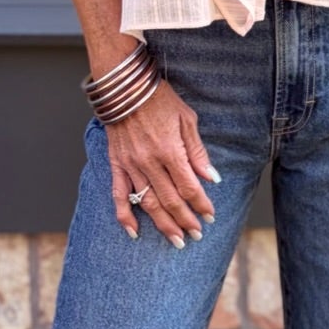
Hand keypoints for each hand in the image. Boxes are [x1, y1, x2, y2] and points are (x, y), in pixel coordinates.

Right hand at [102, 78, 218, 247]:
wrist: (126, 87)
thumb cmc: (160, 99)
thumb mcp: (187, 120)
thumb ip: (198, 152)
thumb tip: (212, 178)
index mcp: (170, 151)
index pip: (189, 187)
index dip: (201, 204)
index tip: (210, 216)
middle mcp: (150, 162)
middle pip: (170, 200)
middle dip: (185, 221)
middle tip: (196, 236)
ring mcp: (131, 165)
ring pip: (148, 203)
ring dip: (163, 224)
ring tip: (176, 240)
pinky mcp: (117, 164)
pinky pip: (119, 195)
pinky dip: (125, 216)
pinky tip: (134, 232)